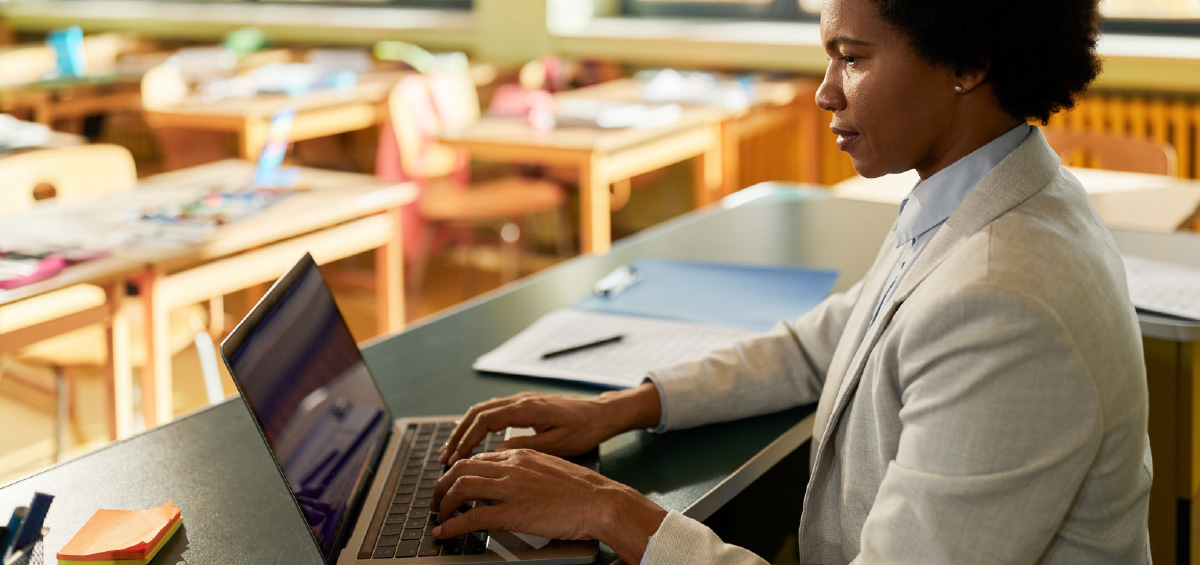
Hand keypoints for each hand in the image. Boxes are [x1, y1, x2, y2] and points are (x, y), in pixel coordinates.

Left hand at [431, 449, 666, 562]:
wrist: (601, 501)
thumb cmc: (582, 489)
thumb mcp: (551, 466)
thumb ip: (528, 468)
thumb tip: (512, 479)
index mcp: (521, 454)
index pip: (479, 458)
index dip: (460, 472)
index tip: (453, 485)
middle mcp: (511, 466)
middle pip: (462, 468)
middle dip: (443, 485)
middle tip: (438, 501)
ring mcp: (511, 488)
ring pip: (461, 488)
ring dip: (443, 503)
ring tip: (439, 516)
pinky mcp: (512, 512)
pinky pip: (472, 517)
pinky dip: (453, 525)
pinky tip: (445, 533)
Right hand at [438, 383, 661, 465]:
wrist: (603, 413)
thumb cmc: (585, 429)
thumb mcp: (558, 444)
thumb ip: (526, 447)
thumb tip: (496, 453)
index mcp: (527, 408)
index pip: (485, 420)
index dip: (467, 439)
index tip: (455, 458)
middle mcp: (520, 400)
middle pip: (477, 413)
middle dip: (458, 435)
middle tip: (444, 457)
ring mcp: (522, 401)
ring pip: (483, 410)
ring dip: (465, 429)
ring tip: (452, 450)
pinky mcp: (525, 406)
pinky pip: (493, 411)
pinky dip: (477, 424)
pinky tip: (472, 437)